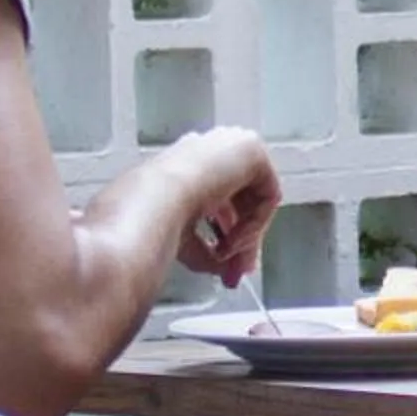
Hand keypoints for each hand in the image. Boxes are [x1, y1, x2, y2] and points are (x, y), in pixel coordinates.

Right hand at [150, 128, 280, 284]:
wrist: (152, 200)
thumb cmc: (149, 216)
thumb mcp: (179, 237)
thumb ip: (203, 249)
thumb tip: (221, 267)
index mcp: (185, 163)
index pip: (215, 196)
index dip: (223, 232)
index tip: (223, 262)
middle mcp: (210, 151)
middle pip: (239, 198)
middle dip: (240, 239)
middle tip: (237, 269)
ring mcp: (231, 146)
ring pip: (254, 200)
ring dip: (244, 234)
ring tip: (227, 256)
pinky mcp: (253, 150)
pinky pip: (267, 195)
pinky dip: (255, 223)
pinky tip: (234, 239)